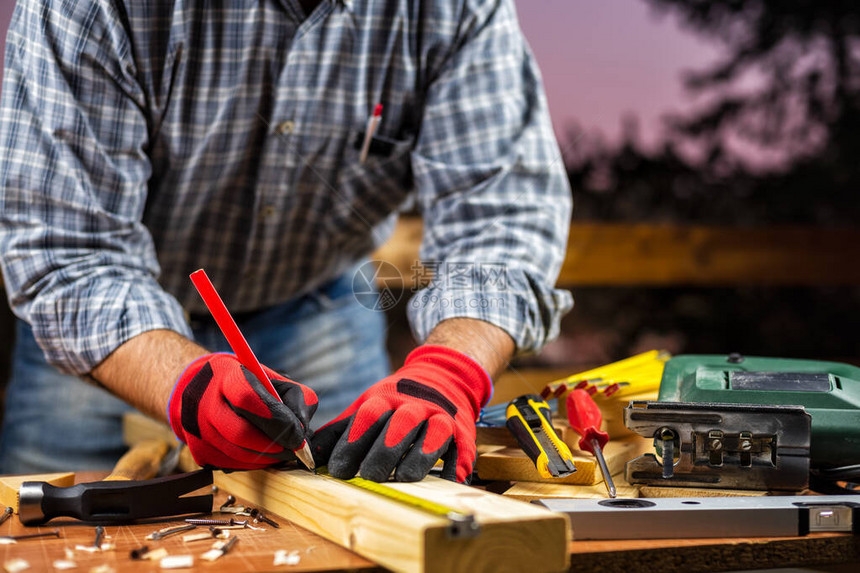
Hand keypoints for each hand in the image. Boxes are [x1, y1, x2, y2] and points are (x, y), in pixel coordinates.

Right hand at [168, 353, 317, 469]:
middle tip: (295, 448)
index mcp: (225, 375)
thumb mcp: (275, 380)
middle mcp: (204, 402)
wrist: (204, 391)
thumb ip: (296, 399)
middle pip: (241, 433)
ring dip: (268, 458)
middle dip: (276, 446)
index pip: (247, 398)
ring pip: (238, 455)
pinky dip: (253, 465)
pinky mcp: (198, 450)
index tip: (298, 434)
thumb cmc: (249, 385)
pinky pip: (231, 466)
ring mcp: (197, 428)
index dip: (277, 419)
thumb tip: (302, 432)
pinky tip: (263, 454)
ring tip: (283, 451)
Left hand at [312, 345, 491, 482]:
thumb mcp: (366, 406)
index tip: (338, 470)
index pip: (367, 418)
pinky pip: (461, 449)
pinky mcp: (462, 433)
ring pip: (433, 433)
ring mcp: (440, 417)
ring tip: (404, 478)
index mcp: (385, 399)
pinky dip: (454, 466)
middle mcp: (414, 405)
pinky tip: (445, 482)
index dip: (352, 443)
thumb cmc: (395, 402)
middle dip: (384, 451)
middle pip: (400, 424)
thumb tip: (306, 455)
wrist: (441, 377)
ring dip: (419, 456)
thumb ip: (339, 431)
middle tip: (369, 477)